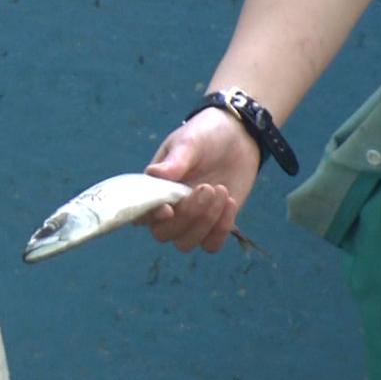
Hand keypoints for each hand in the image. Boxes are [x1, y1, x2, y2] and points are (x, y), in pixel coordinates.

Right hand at [138, 108, 260, 251]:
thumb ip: (174, 161)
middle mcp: (169, 209)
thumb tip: (153, 173)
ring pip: (186, 243)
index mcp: (154, 189)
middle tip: (207, 188)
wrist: (238, 136)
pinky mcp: (214, 225)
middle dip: (187, 216)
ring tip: (221, 191)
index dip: (151, 218)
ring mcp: (191, 220)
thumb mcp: (189, 142)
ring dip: (205, 223)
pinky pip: (211, 244)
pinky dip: (221, 229)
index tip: (169, 208)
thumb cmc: (205, 135)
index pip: (141, 214)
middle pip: (164, 234)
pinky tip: (230, 202)